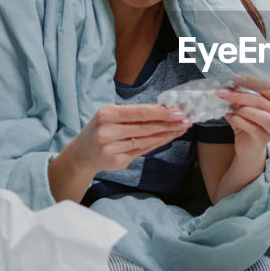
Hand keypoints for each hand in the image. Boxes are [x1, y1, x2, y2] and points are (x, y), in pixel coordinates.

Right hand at [49, 104, 190, 202]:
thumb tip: (164, 109)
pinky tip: (168, 138)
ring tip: (181, 128)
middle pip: (145, 127)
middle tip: (186, 120)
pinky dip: (158, 143)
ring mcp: (112, 149)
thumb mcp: (111, 115)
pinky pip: (143, 151)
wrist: (83, 153)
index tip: (178, 111)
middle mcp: (108, 132)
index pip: (139, 112)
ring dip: (167, 134)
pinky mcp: (118, 161)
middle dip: (169, 124)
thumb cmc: (101, 128)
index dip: (161, 112)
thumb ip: (134, 113)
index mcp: (107, 114)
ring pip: (146, 140)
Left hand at [217, 74, 269, 159]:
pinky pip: (251, 127)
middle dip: (239, 95)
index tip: (235, 78)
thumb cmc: (248, 120)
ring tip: (227, 106)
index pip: (266, 87)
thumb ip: (240, 93)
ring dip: (240, 108)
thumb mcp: (244, 104)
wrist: (248, 145)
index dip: (251, 82)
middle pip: (260, 100)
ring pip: (259, 115)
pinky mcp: (264, 139)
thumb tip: (229, 83)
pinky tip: (229, 116)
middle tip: (222, 92)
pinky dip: (238, 120)